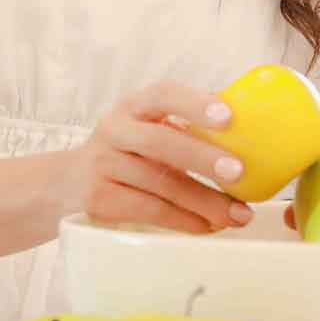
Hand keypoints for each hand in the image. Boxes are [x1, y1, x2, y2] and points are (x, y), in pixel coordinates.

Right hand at [60, 80, 254, 234]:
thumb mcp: (146, 128)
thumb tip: (252, 132)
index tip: (228, 116)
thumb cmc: (127, 152)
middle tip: (239, 173)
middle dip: (203, 158)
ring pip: (160, 183)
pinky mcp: (99, 198)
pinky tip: (207, 226)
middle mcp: (115, 129)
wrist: (67, 183)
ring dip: (204, 201)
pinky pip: (148, 210)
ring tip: (237, 214)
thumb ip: (184, 126)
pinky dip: (183, 221)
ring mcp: (103, 164)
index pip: (164, 94)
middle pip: (161, 142)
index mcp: (134, 105)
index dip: (195, 103)